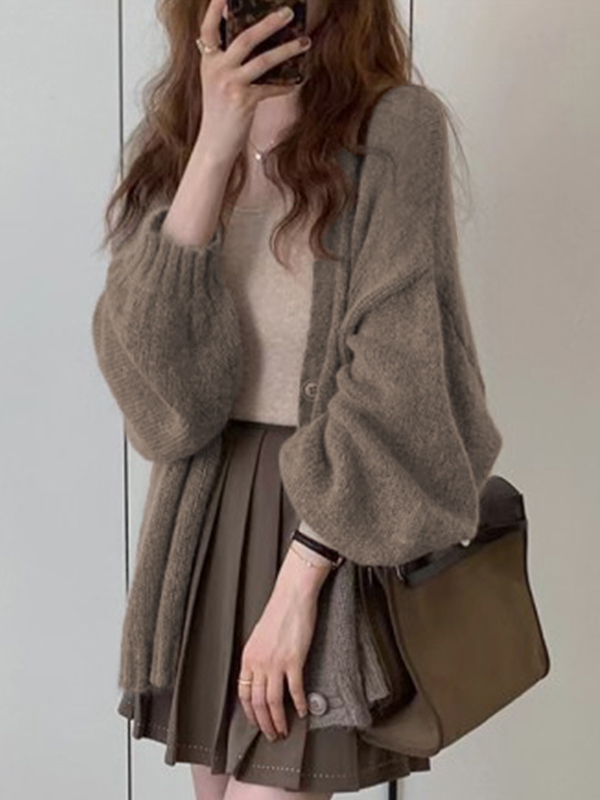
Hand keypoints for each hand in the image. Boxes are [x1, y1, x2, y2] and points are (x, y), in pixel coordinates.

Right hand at [196, 0, 311, 163]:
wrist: (214, 144)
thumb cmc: (220, 112)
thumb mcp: (217, 81)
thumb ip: (226, 60)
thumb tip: (256, 40)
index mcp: (208, 60)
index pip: (209, 28)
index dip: (215, 8)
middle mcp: (216, 68)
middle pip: (245, 37)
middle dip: (269, 22)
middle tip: (288, 12)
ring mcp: (230, 84)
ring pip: (264, 60)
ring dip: (287, 49)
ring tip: (305, 41)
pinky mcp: (244, 101)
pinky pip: (271, 88)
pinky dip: (286, 85)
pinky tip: (297, 81)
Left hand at [237, 553, 327, 740]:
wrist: (292, 596)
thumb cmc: (278, 613)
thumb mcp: (259, 637)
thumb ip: (258, 657)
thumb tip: (261, 676)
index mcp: (248, 657)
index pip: (244, 694)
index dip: (250, 714)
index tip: (257, 724)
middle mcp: (258, 662)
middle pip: (257, 703)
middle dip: (264, 723)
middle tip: (272, 735)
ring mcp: (276, 662)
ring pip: (273, 701)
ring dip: (279, 720)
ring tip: (284, 731)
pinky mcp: (294, 660)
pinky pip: (294, 690)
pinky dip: (298, 705)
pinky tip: (302, 712)